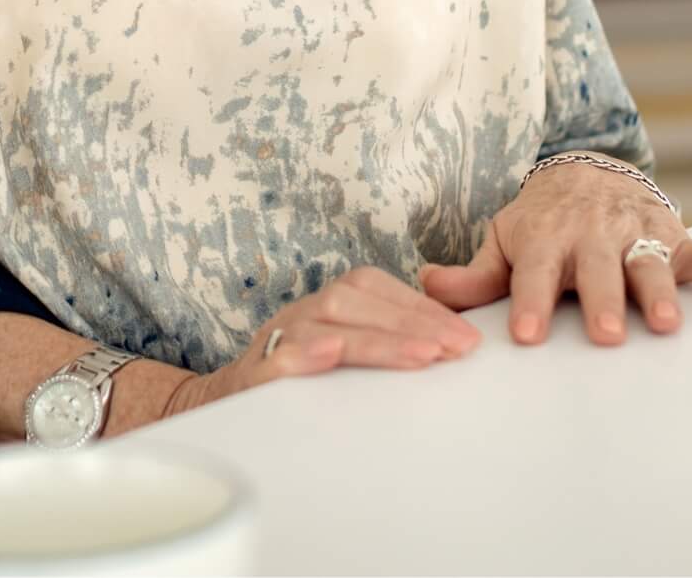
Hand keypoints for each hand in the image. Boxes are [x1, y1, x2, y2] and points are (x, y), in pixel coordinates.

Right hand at [162, 266, 480, 419]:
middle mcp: (305, 310)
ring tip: (422, 355)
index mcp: (329, 302)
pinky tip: (334, 354)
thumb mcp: (345, 352)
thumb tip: (450, 346)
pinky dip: (307, 352)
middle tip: (456, 347)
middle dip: (413, 322)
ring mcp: (279, 337)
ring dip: (377, 338)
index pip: (380, 289)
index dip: (424, 307)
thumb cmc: (300, 377)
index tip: (465, 335)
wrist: (226, 403)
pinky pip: (280, 355)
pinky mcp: (254, 369)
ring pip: (328, 323)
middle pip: (357, 301)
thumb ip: (384, 341)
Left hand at [420, 160, 691, 345]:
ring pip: (650, 261)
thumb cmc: (541, 222)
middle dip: (602, 300)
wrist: (584, 171)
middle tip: (606, 334)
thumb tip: (427, 287)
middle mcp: (592, 234)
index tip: (527, 335)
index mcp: (546, 238)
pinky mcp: (673, 235)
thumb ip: (474, 273)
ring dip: (658, 290)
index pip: (535, 273)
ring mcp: (636, 233)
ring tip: (664, 323)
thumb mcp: (504, 239)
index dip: (530, 302)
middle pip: (597, 269)